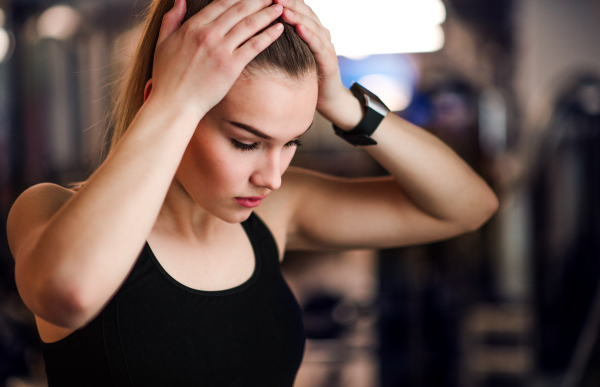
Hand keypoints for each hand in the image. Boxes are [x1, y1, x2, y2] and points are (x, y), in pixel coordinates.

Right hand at [150, 0, 284, 119]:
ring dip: (267, 14)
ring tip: (281, 7)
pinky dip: (268, 35)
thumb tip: (180, 0)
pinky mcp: (231, 66)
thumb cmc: (167, 77)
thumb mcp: (162, 42)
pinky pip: (254, 46)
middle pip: (238, 9)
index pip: (221, 3)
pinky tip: (279, 28)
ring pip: (249, 25)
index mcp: (192, 27)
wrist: (174, 103)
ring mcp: (220, 50)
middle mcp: (208, 34)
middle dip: (257, 0)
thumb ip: (172, 19)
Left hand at [275, 0, 363, 129]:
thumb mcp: (290, 53)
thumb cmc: (303, 75)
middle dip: (288, 2)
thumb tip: (257, 28)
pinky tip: (299, 28)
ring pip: (311, 25)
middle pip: (304, 11)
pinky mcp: (329, 59)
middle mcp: (319, 32)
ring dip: (296, 15)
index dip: (283, 0)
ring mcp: (326, 45)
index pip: (296, 7)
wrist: (326, 98)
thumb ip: (280, 38)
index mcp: (309, 28)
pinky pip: (319, 45)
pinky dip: (309, 35)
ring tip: (282, 8)